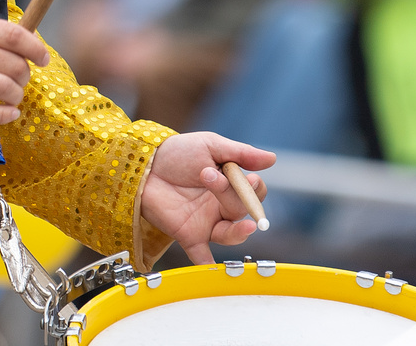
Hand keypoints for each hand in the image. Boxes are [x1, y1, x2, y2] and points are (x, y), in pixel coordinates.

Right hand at [0, 16, 49, 125]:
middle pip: (14, 64)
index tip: (43, 59)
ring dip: (16, 96)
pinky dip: (5, 115)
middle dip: (25, 76)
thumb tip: (25, 43)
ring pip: (4, 88)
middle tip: (20, 81)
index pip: (14, 35)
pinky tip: (9, 113)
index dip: (35, 48)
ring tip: (12, 97)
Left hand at [140, 132, 275, 263]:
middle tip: (208, 175)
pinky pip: (201, 254)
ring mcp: (206, 222)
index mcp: (230, 184)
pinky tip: (215, 269)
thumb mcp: (210, 145)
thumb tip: (272, 158)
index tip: (244, 176)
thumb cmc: (178, 152)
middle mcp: (221, 206)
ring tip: (246, 227)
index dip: (254, 187)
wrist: (144, 164)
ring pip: (231, 234)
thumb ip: (240, 153)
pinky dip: (209, 264)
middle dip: (231, 194)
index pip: (254, 192)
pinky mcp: (188, 234)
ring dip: (238, 232)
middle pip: (242, 210)